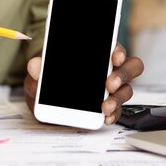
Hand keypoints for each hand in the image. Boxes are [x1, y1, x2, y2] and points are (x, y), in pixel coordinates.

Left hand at [24, 44, 143, 124]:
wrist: (41, 101)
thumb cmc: (46, 78)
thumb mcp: (37, 72)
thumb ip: (37, 69)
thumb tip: (35, 66)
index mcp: (96, 53)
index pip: (115, 47)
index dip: (118, 50)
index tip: (114, 57)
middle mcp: (109, 68)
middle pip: (130, 67)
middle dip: (122, 75)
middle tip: (109, 84)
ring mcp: (111, 88)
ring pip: (126, 90)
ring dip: (118, 98)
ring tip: (105, 107)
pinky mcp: (107, 106)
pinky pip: (117, 109)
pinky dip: (113, 114)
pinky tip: (105, 117)